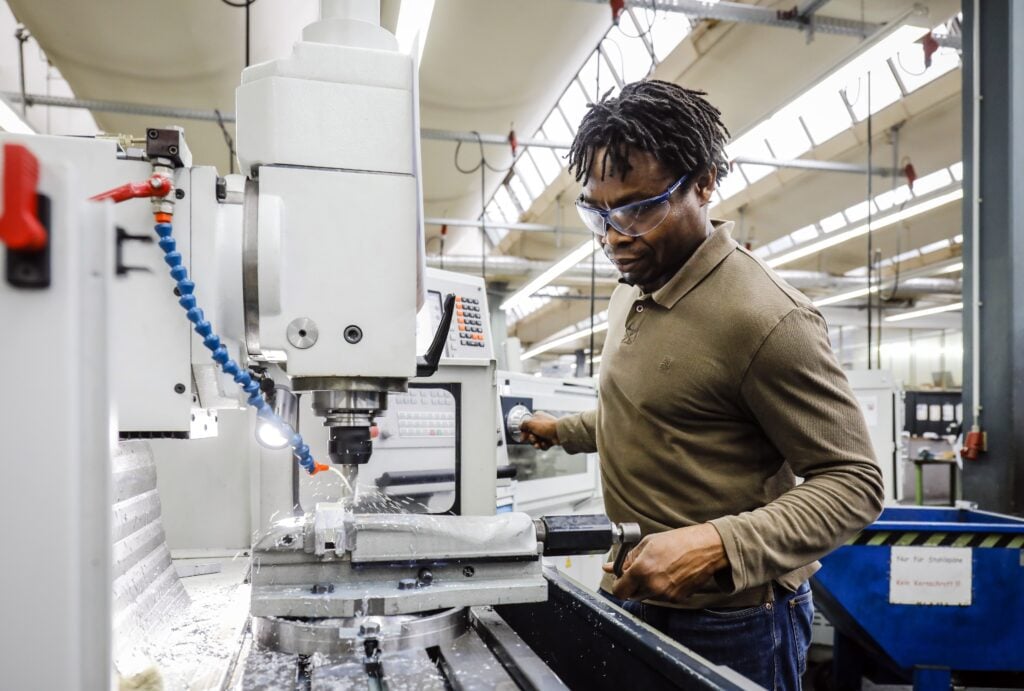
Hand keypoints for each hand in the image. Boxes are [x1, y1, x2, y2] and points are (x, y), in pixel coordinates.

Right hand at [519, 411, 559, 449]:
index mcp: (537, 417)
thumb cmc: (547, 426)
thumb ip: (523, 424)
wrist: (560, 433)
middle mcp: (542, 424)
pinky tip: (545, 444)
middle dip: (531, 439)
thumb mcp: (531, 423)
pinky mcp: (551, 439)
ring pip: (537, 441)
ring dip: (536, 444)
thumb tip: (520, 426)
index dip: (524, 433)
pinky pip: (543, 445)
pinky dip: (543, 446)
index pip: (527, 426)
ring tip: (538, 444)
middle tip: (533, 439)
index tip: (523, 438)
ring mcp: (546, 432)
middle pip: (531, 434)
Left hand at [603, 524, 728, 601]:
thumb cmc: (680, 542)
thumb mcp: (648, 544)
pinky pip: (661, 597)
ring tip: (659, 569)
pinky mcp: (677, 598)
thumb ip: (627, 559)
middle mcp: (653, 586)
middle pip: (631, 595)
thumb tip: (611, 567)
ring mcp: (665, 594)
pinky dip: (661, 589)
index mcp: (642, 570)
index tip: (621, 578)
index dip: (618, 584)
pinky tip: (669, 574)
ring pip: (646, 596)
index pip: (618, 591)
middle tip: (640, 571)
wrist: (706, 548)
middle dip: (632, 585)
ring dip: (647, 586)